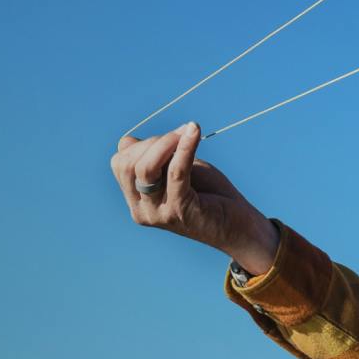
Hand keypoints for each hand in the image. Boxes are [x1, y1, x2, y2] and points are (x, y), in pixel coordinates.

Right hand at [112, 123, 278, 274]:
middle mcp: (141, 210)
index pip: (120, 163)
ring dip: (166, 143)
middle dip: (154, 142)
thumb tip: (128, 140)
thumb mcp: (174, 171)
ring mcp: (158, 213)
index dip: (141, 144)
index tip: (170, 138)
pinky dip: (185, 148)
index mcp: (136, 201)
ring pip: (146, 168)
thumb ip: (153, 158)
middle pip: (128, 164)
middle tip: (180, 136)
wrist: (238, 227)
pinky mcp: (180, 210)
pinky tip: (194, 132)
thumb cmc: (208, 194)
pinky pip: (176, 172)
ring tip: (188, 133)